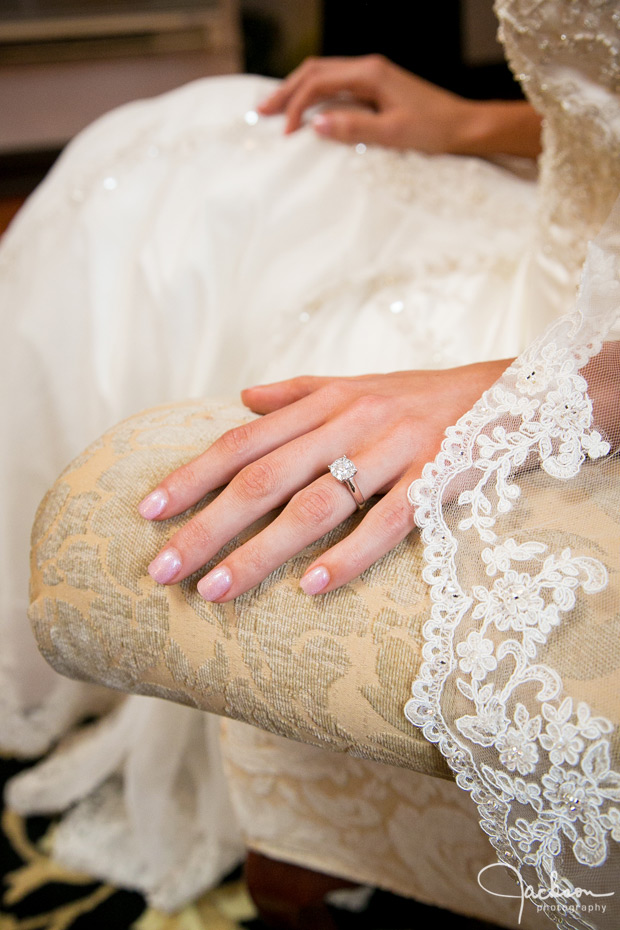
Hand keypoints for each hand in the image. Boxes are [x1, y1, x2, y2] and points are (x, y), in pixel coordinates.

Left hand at [138, 361, 510, 600]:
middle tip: (163, 570)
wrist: (505, 391)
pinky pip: (388, 521)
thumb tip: (243, 400)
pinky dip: (348, 554)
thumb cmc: (419, 397)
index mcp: (324, 403)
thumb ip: (297, 392)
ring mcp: (393, 450)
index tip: (149, 511)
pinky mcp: (436, 477)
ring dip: (261, 550)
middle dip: (208, 525)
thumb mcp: (355, 383)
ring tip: (216, 590)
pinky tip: (311, 588)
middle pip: (264, 478)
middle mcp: (349, 423)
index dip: (193, 475)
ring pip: (315, 504)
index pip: (243, 441)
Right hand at [257, 54, 475, 152]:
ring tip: (277, 110)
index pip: (318, 82)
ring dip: (298, 91)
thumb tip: (317, 124)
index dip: (296, 106)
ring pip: (324, 74)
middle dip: (286, 91)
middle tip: (262, 113)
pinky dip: (315, 94)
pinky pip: (336, 84)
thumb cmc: (434, 131)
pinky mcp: (377, 86)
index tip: (286, 133)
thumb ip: (353, 128)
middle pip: (315, 71)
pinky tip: (307, 109)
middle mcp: (368, 68)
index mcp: (370, 74)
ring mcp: (372, 75)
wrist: (463, 127)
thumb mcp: (393, 134)